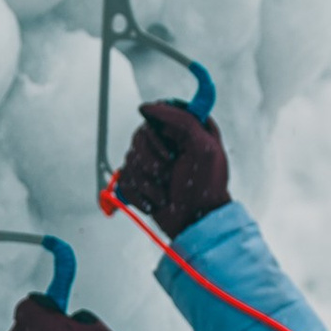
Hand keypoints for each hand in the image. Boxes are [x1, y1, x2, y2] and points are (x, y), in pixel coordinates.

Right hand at [111, 100, 228, 240]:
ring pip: (130, 159)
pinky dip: (139, 194)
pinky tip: (155, 201)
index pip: (157, 115)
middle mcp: (166, 143)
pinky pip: (124, 180)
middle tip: (167, 173)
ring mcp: (151, 162)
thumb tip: (148, 107)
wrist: (195, 222)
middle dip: (150, 161)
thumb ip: (181, 119)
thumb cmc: (206, 187)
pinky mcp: (140, 181)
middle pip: (139, 137)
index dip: (158, 134)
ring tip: (163, 193)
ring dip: (146, 181)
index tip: (169, 152)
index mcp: (184, 130)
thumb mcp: (203, 146)